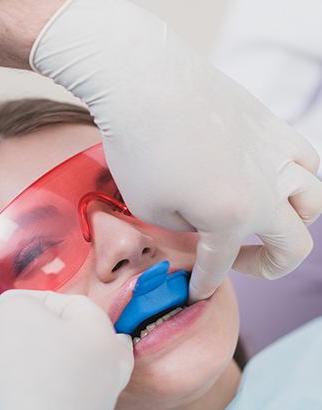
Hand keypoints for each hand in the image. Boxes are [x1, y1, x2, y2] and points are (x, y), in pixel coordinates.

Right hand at [0, 290, 132, 409]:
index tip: (3, 311)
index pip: (69, 302)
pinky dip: (43, 395)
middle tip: (18, 337)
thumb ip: (21, 302)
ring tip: (12, 365)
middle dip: (49, 333)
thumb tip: (23, 311)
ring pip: (74, 372)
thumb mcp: (13, 313)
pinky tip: (19, 397)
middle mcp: (110, 370)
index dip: (32, 301)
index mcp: (102, 334)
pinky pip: (62, 404)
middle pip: (81, 339)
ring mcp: (99, 407)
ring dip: (46, 364)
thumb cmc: (17, 374)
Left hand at [31, 0, 321, 300]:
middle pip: (294, 245)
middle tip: (237, 262)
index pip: (221, 265)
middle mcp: (266, 190)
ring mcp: (276, 155)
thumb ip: (186, 230)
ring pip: (313, 201)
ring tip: (261, 222)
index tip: (194, 292)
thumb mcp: (150, 209)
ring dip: (291, 223)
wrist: (145, 83)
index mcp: (232, 218)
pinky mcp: (273, 126)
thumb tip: (202, 226)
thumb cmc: (139, 149)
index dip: (204, 284)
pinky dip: (297, 180)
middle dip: (267, 267)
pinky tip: (272, 180)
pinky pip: (306, 160)